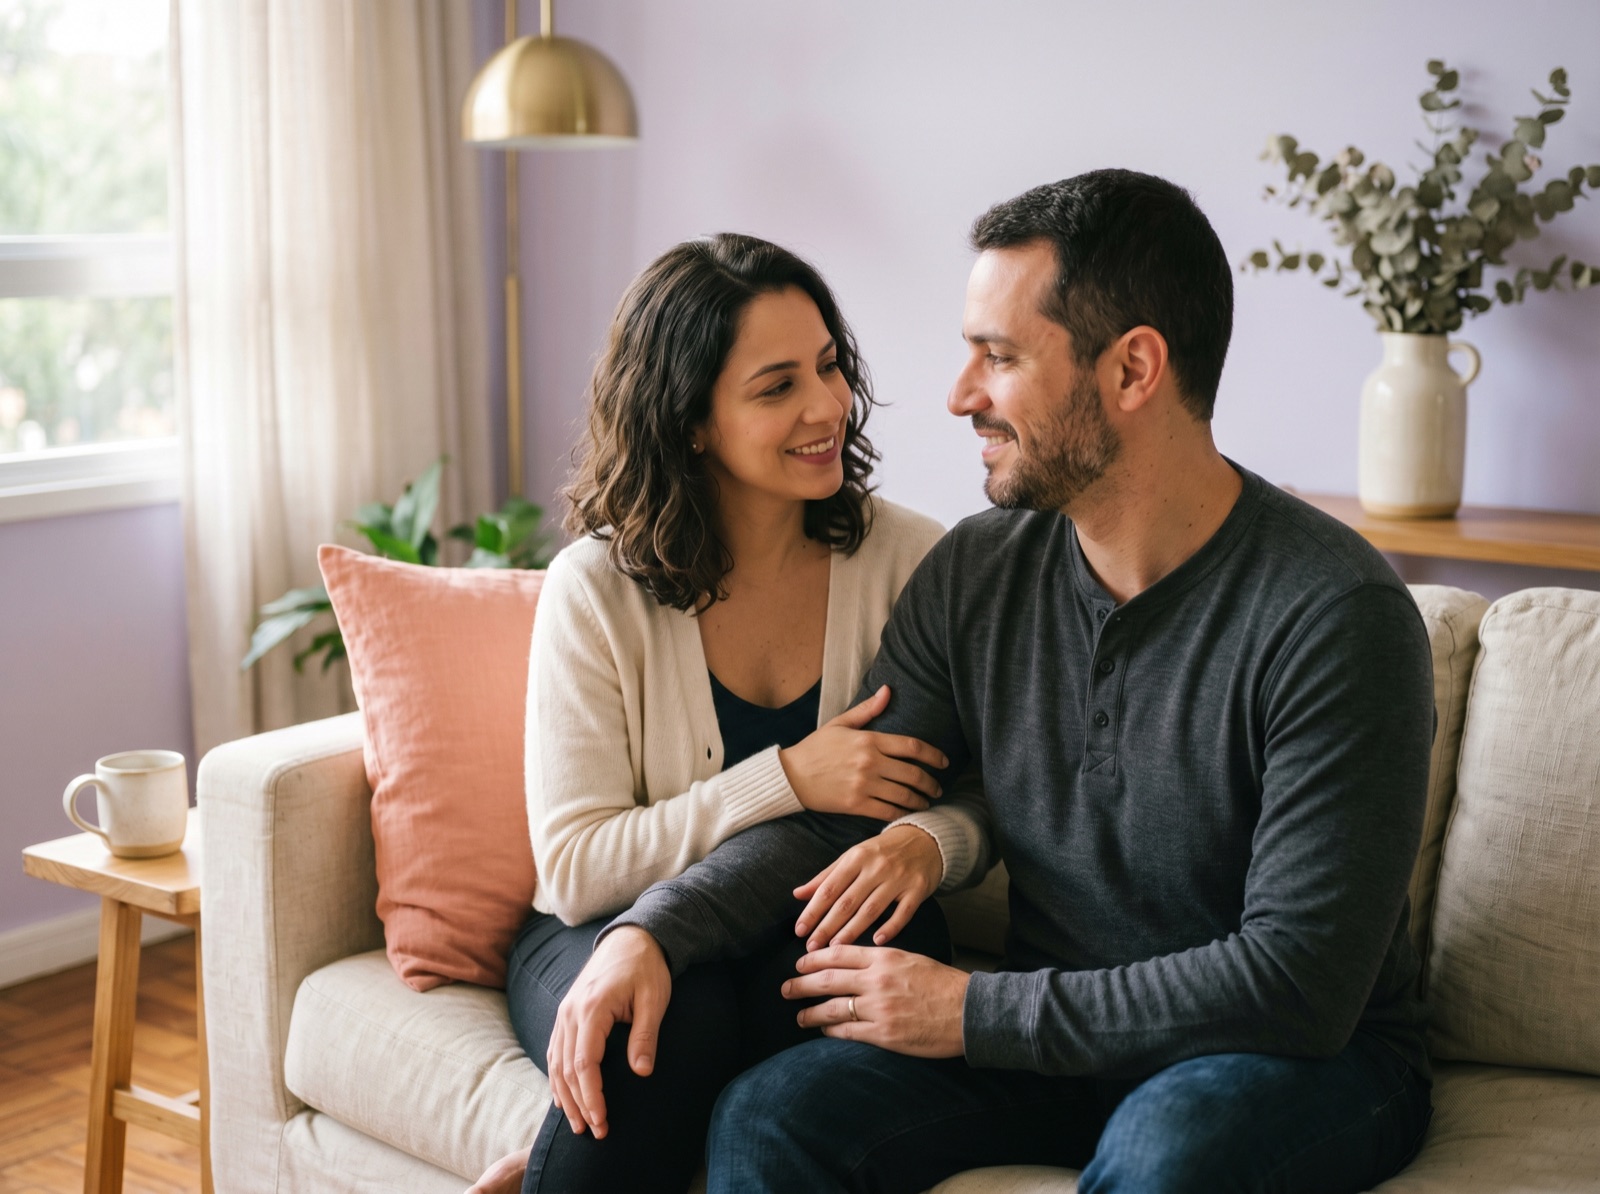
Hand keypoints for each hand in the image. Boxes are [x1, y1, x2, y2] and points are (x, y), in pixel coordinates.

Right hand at [546, 927, 669, 1139]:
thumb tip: (642, 1073)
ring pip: (555, 1062)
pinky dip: (557, 1076)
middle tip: (594, 1132)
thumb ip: (645, 1037)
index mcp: (592, 1009)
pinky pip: (554, 1049)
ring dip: (564, 1095)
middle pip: (565, 1068)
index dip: (591, 1096)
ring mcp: (565, 1011)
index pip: (584, 1064)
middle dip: (578, 1104)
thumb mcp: (654, 1000)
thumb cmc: (647, 968)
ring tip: (577, 1124)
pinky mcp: (566, 1012)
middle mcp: (571, 1012)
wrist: (632, 938)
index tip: (601, 1121)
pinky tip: (563, 1096)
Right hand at [779, 685, 948, 820]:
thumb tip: (887, 690)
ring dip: (921, 801)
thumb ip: (867, 709)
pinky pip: (888, 812)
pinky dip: (902, 814)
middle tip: (938, 787)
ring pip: (904, 796)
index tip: (944, 762)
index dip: (934, 755)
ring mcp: (864, 785)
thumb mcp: (840, 723)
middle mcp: (870, 762)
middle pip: (913, 774)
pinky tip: (908, 814)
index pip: (912, 747)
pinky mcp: (856, 805)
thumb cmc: (815, 748)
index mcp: (869, 740)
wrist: (791, 776)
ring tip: (926, 802)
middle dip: (931, 783)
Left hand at [783, 945, 967, 1056]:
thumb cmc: (943, 984)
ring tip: (798, 1016)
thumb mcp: (911, 959)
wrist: (969, 1010)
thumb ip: (881, 960)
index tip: (799, 962)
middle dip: (801, 983)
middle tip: (785, 988)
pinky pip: (848, 1032)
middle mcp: (877, 980)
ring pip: (832, 1008)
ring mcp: (879, 1007)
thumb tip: (853, 964)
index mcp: (884, 957)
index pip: (838, 954)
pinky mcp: (884, 1033)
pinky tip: (823, 1031)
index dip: (814, 958)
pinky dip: (831, 1032)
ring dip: (810, 1012)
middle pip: (827, 979)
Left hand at [793, 824, 942, 949]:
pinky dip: (890, 927)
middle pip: (847, 902)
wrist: (925, 839)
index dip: (813, 910)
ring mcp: (898, 878)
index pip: (830, 888)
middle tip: (811, 946)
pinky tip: (876, 942)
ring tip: (835, 948)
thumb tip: (798, 894)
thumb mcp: (853, 856)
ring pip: (871, 909)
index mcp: (856, 857)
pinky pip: (903, 912)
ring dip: (851, 931)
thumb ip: (827, 876)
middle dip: (827, 926)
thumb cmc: (882, 851)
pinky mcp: (918, 888)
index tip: (800, 930)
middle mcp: (876, 867)